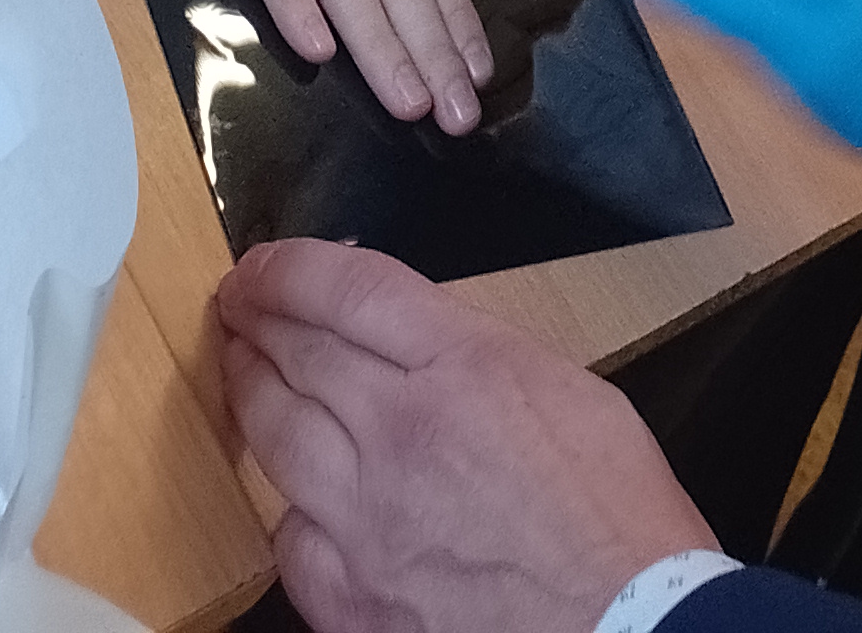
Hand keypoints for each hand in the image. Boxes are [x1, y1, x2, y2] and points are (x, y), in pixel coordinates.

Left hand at [219, 238, 711, 632]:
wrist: (626, 625)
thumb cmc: (615, 514)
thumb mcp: (562, 385)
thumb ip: (475, 355)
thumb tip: (416, 340)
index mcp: (464, 367)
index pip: (348, 290)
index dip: (288, 269)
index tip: (261, 264)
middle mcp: (401, 433)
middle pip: (296, 355)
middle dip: (255, 320)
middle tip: (236, 306)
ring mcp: (366, 522)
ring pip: (274, 438)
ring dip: (248, 394)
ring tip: (240, 372)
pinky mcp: (351, 599)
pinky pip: (289, 539)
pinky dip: (287, 507)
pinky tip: (288, 492)